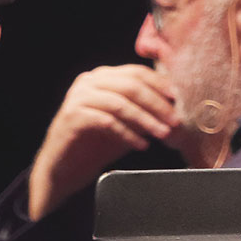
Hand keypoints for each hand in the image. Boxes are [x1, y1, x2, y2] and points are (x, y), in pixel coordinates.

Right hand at [27, 64, 179, 218]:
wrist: (62, 168)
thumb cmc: (95, 145)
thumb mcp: (125, 124)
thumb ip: (143, 112)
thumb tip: (173, 110)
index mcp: (102, 77)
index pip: (136, 72)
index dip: (159, 84)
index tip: (177, 99)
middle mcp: (88, 82)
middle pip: (130, 85)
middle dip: (156, 103)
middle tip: (174, 121)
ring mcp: (78, 98)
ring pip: (119, 103)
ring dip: (145, 119)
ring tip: (162, 134)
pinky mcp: (72, 117)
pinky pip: (106, 121)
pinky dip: (126, 133)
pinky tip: (140, 144)